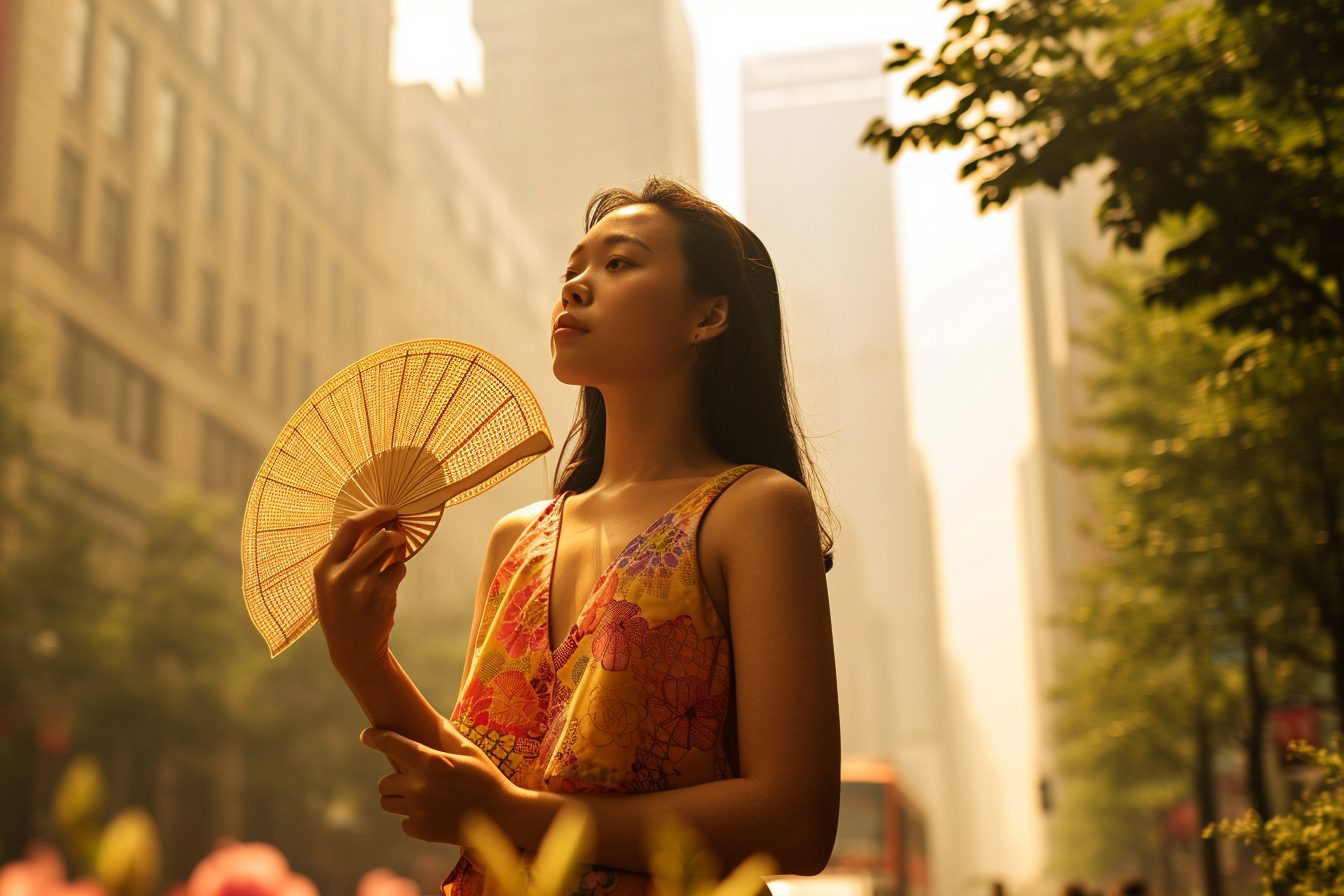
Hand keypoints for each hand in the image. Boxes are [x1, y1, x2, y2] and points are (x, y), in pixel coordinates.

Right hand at [315, 504, 408, 674]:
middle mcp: (340, 576)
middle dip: (393, 529)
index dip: (373, 513)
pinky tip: (388, 584)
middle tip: (398, 532)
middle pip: (377, 535)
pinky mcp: (381, 596)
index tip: (388, 509)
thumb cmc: (342, 609)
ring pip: (391, 549)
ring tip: (393, 556)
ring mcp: (362, 587)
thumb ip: (346, 556)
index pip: (349, 526)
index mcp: (323, 569)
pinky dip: (398, 570)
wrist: (353, 649)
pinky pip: (399, 569)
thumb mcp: (331, 583)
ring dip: (398, 548)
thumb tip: (377, 521)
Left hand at [360, 725, 518, 843]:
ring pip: (388, 803)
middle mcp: (419, 786)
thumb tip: (436, 721)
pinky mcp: (421, 831)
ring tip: (420, 796)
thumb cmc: (488, 779)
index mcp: (431, 762)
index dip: (376, 738)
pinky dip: (413, 818)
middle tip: (411, 779)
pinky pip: (403, 822)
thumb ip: (448, 737)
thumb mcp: (471, 752)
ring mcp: (418, 810)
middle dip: (395, 779)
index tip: (366, 736)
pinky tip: (431, 813)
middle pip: (384, 782)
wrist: (502, 817)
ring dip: (399, 798)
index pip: (391, 745)